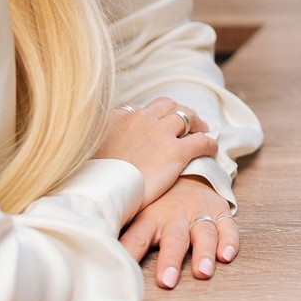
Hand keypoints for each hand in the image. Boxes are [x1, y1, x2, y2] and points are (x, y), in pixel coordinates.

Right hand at [96, 96, 218, 209]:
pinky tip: (211, 149)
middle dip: (178, 111)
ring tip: (202, 130)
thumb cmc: (94, 181)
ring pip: (186, 116)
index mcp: (115, 118)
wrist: (102, 194)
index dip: (151, 117)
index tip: (156, 125)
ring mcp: (159, 133)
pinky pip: (201, 141)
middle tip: (187, 122)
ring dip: (197, 122)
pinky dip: (209, 144)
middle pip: (166, 105)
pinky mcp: (175, 151)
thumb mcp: (89, 152)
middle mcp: (138, 118)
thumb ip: (102, 142)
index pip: (137, 109)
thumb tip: (109, 148)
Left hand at [120, 175, 238, 289]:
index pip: (136, 238)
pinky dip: (229, 240)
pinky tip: (227, 255)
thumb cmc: (153, 202)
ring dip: (203, 252)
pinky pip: (228, 225)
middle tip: (167, 282)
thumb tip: (86, 254)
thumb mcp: (134, 212)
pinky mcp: (218, 210)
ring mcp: (198, 212)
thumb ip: (118, 232)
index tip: (125, 276)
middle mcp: (174, 215)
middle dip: (170, 260)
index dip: (130, 254)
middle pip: (173, 239)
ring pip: (203, 233)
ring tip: (203, 272)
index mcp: (149, 217)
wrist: (183, 167)